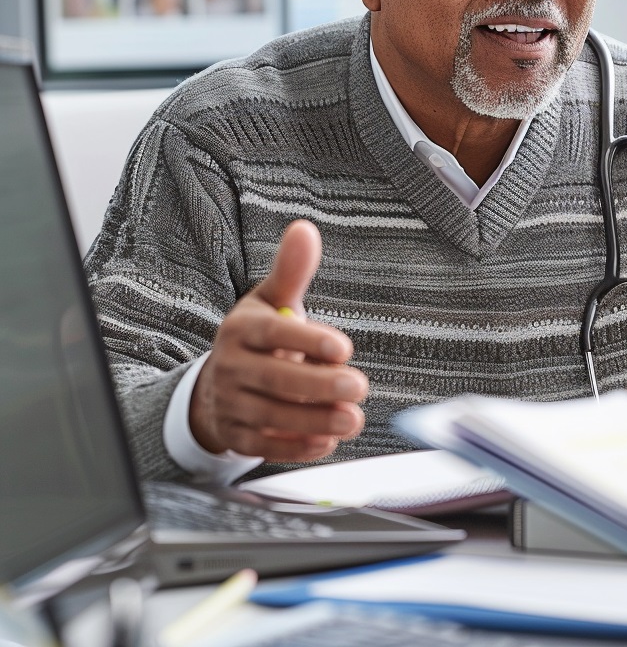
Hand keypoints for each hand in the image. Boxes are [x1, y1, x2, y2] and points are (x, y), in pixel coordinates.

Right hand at [189, 219, 367, 461]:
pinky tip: (328, 441)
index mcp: (241, 328)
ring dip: (316, 420)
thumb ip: (292, 270)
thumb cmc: (259, 335)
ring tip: (353, 418)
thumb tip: (304, 230)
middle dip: (319, 386)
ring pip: (273, 416)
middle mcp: (231, 366)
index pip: (273, 334)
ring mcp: (231, 403)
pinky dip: (298, 447)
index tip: (343, 347)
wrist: (218, 383)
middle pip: (275, 379)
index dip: (307, 342)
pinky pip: (266, 446)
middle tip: (359, 387)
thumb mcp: (272, 299)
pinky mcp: (237, 436)